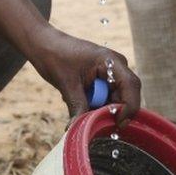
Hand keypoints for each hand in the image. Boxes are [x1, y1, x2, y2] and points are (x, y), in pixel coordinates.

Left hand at [22, 24, 141, 127]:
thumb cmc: (55, 56)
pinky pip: (108, 98)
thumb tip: (77, 129)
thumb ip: (77, 106)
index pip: (131, 86)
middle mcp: (117, 67)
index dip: (129, 107)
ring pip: (117, 100)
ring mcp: (113, 73)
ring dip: (102, 108)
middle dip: (113, 110)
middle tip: (94, 121)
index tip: (118, 123)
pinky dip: (96, 104)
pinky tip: (81, 98)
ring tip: (80, 103)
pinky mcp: (106, 80)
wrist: (44, 44)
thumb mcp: (66, 84)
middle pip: (127, 95)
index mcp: (111, 61)